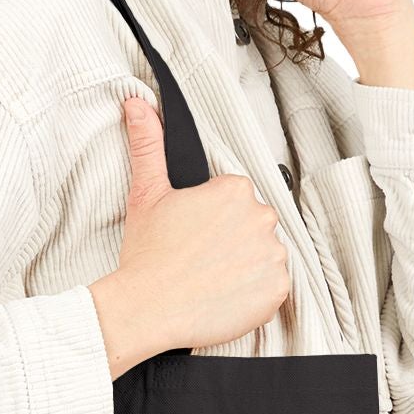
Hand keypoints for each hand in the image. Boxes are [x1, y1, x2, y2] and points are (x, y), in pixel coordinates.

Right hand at [90, 95, 290, 367]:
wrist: (147, 309)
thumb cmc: (147, 255)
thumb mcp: (146, 193)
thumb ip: (148, 144)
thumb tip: (136, 104)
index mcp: (234, 190)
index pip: (235, 199)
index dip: (213, 219)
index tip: (194, 235)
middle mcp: (261, 217)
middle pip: (254, 225)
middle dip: (233, 239)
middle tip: (200, 258)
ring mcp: (273, 255)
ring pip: (265, 254)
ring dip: (246, 265)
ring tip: (212, 278)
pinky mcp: (277, 290)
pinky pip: (274, 287)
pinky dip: (256, 293)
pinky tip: (226, 295)